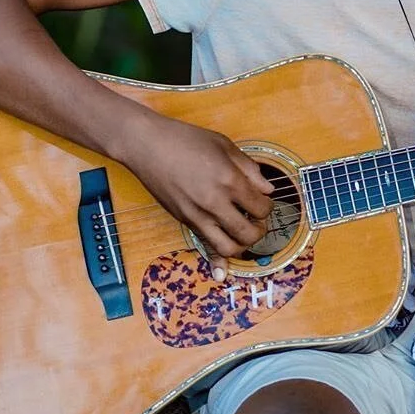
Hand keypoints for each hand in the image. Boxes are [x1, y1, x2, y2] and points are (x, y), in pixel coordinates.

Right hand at [119, 112, 273, 278]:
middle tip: (257, 219)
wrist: (146, 145)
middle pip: (249, 233)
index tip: (263, 199)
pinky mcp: (184, 221)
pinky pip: (204, 246)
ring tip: (243, 232)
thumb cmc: (186, 139)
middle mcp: (214, 203)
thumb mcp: (224, 145)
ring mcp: (197, 215)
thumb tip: (268, 190)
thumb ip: (249, 169)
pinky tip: (220, 273)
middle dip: (260, 229)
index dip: (268, 206)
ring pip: (228, 247)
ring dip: (241, 245)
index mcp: (229, 180)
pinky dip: (215, 261)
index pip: (261, 208)